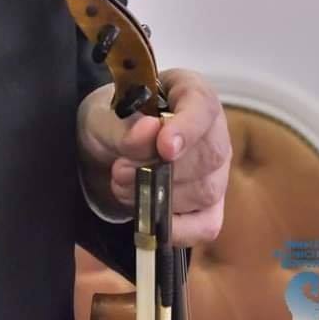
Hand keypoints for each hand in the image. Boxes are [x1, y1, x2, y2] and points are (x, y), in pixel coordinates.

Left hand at [77, 68, 231, 245]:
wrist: (105, 150)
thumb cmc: (112, 121)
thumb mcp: (103, 116)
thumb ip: (123, 125)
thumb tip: (149, 132)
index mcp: (190, 91)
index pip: (202, 105)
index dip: (187, 128)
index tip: (165, 147)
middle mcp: (213, 131)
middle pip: (209, 155)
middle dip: (162, 169)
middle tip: (121, 169)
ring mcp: (216, 172)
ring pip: (206, 190)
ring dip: (160, 195)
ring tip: (123, 184)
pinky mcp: (209, 208)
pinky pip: (206, 225)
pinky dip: (177, 228)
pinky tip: (150, 216)